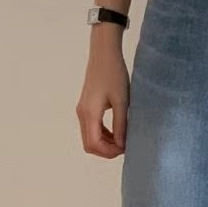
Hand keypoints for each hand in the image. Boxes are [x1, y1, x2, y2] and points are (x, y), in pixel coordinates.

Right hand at [76, 28, 129, 158]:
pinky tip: (118, 132)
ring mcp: (82, 110)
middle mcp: (82, 114)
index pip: (93, 144)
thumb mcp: (122, 101)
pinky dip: (103, 135)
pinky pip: (92, 128)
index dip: (109, 152)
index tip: (125, 148)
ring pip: (90, 138)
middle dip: (106, 150)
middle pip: (89, 144)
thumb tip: (122, 145)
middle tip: (125, 147)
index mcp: (89, 113)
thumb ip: (121, 125)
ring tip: (124, 140)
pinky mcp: (86, 107)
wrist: (104, 54)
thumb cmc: (114, 74)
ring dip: (105, 143)